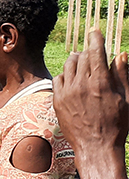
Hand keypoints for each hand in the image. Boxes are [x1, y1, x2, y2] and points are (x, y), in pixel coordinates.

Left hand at [54, 29, 128, 162]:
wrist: (95, 147)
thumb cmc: (116, 124)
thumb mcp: (127, 99)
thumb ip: (122, 75)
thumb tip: (121, 54)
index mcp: (100, 82)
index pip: (95, 52)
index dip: (95, 39)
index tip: (95, 31)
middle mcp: (81, 85)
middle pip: (82, 57)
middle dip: (88, 51)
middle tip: (93, 52)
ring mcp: (67, 92)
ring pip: (68, 65)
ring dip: (76, 60)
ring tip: (82, 63)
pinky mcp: (57, 100)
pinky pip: (58, 78)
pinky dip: (66, 74)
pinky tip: (73, 79)